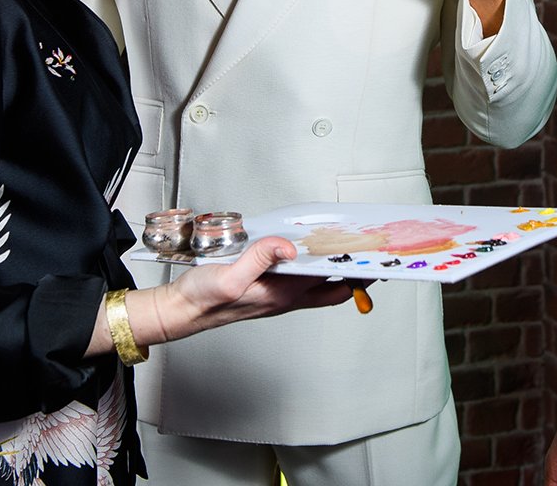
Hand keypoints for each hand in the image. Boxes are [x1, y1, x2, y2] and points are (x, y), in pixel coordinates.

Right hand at [154, 236, 365, 341]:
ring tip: (349, 245)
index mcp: (283, 295)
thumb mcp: (230, 277)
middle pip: (333, 287)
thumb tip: (288, 247)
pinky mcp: (264, 287)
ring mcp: (276, 293)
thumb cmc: (201, 300)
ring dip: (333, 266)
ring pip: (317, 282)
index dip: (357, 276)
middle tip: (370, 250)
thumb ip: (258, 259)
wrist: (179, 311)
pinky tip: (307, 248)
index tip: (376, 261)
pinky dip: (310, 262)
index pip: (334, 287)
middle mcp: (284, 296)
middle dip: (354, 271)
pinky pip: (297, 276)